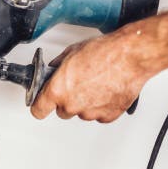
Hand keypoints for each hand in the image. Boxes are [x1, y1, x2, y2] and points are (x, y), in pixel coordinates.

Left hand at [30, 26, 152, 122]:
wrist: (129, 57)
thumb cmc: (103, 53)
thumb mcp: (71, 53)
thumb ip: (57, 66)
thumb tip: (53, 70)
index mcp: (58, 90)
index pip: (38, 110)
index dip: (40, 106)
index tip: (42, 104)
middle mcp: (72, 105)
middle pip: (62, 111)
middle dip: (66, 101)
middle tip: (76, 86)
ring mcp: (91, 113)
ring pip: (81, 113)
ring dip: (85, 103)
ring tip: (95, 84)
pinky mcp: (108, 116)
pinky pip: (99, 115)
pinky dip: (101, 106)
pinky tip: (105, 91)